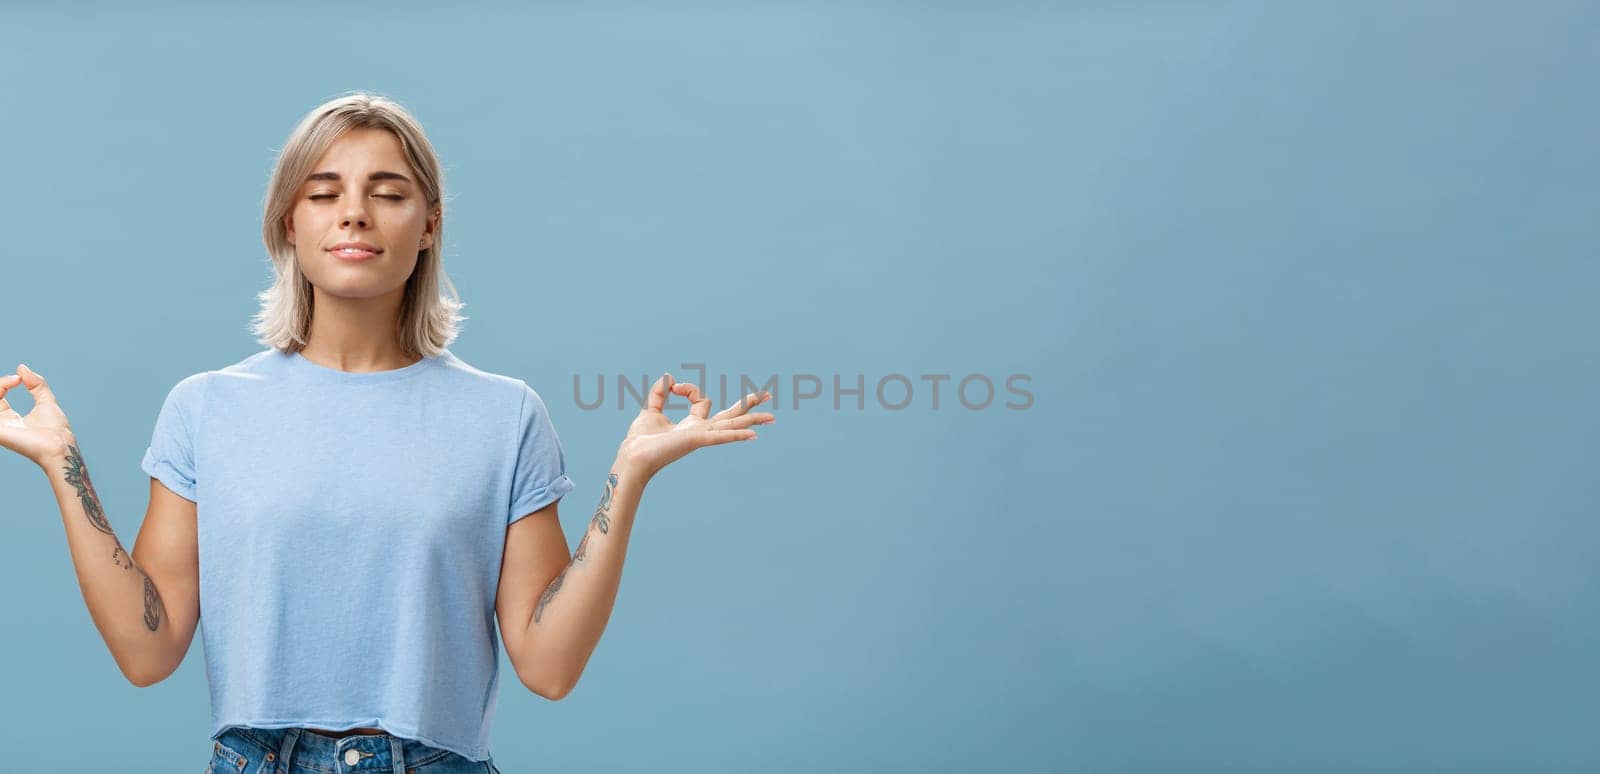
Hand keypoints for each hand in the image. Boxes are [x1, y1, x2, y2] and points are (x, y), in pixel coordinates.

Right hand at [0, 364, 75, 467]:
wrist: (59, 445)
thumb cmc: (55, 429)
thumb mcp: (45, 401)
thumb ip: (35, 384)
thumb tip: (21, 367)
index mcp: (9, 418)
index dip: (4, 383)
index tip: (19, 378)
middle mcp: (1, 423)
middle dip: (0, 384)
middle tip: (15, 379)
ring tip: (12, 382)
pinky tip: (3, 390)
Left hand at [617, 372, 775, 478]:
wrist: (633, 455)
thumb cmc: (641, 440)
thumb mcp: (650, 410)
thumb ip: (659, 393)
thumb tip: (669, 377)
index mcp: (692, 425)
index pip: (702, 400)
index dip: (688, 388)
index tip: (672, 387)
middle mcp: (701, 431)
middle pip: (731, 416)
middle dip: (749, 406)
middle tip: (768, 396)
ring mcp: (702, 436)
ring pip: (732, 425)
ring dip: (752, 420)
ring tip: (772, 417)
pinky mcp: (697, 440)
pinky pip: (721, 436)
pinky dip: (737, 436)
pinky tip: (753, 436)